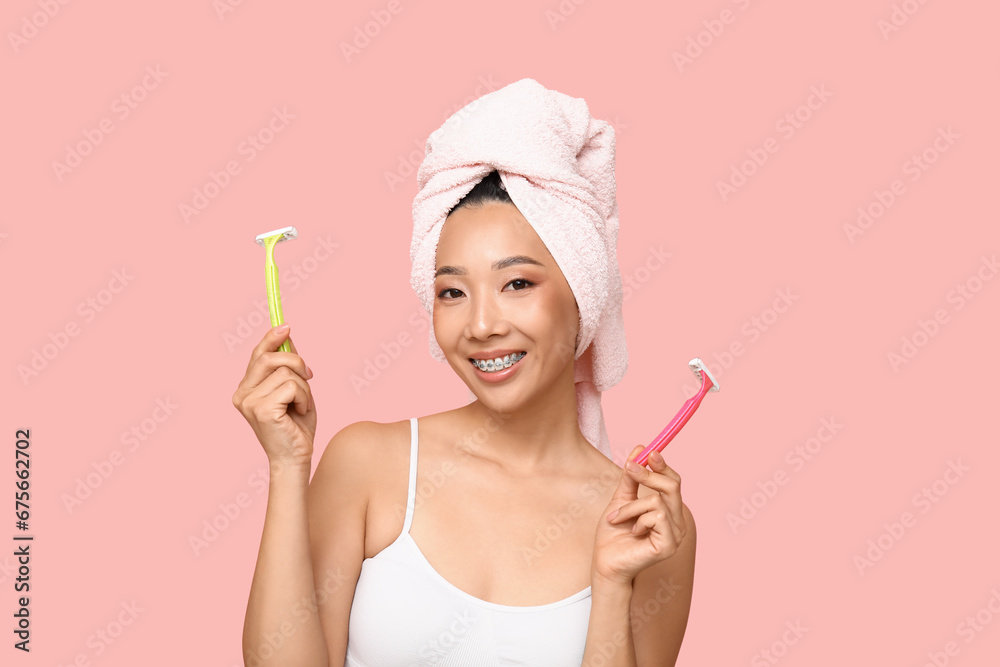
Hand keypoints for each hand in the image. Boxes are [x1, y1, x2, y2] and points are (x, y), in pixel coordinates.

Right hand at [232, 324, 316, 468]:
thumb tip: (287, 339)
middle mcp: (242, 394)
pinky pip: (291, 386)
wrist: (295, 458)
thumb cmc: (296, 427)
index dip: (271, 339)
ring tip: (302, 404)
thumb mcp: (294, 391)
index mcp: (246, 389)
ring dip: (304, 387)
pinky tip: (301, 411)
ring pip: (286, 372)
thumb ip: (288, 368)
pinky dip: (304, 397)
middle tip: (309, 376)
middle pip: (270, 358)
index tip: (286, 326)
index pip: (257, 355)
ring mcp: (249, 402)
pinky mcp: (261, 409)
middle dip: (296, 362)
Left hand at [591, 445, 687, 586]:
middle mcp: (677, 522)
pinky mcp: (670, 545)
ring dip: (631, 506)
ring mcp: (676, 535)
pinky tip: (632, 532)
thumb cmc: (613, 534)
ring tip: (617, 518)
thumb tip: (640, 449)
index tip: (649, 452)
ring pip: (657, 501)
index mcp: (669, 511)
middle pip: (673, 486)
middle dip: (648, 475)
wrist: (605, 562)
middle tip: (629, 469)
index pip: (673, 482)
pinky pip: (656, 517)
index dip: (663, 465)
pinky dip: (637, 519)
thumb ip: (631, 477)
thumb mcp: (621, 499)